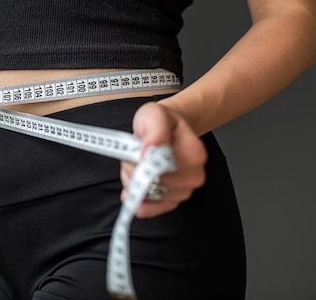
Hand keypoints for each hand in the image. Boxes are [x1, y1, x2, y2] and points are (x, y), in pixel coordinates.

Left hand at [120, 102, 206, 217]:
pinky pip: (148, 210)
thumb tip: (149, 151)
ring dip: (132, 179)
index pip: (157, 167)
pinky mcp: (171, 202)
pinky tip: (133, 186)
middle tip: (135, 152)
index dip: (139, 158)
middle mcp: (193, 176)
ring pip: (144, 194)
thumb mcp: (156, 115)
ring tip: (137, 163)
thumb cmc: (161, 122)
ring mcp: (183, 192)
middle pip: (150, 182)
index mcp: (194, 155)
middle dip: (133, 167)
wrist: (167, 129)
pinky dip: (136, 199)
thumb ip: (155, 130)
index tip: (139, 146)